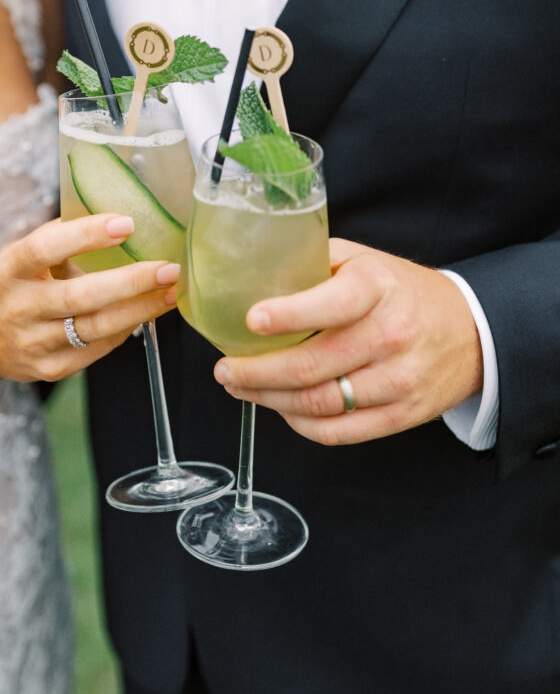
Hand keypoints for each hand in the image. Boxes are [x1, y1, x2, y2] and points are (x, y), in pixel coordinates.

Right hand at [0, 213, 178, 383]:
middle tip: (168, 268)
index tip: (126, 224)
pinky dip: (123, 331)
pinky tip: (144, 314)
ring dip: (139, 310)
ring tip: (170, 293)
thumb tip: (114, 214)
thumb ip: (58, 237)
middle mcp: (18, 309)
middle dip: (131, 282)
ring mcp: (33, 343)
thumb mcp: (17, 255)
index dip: (86, 235)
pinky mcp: (48, 369)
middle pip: (80, 297)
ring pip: (95, 329)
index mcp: (8, 270)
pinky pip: (96, 350)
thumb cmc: (7, 288)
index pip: (44, 249)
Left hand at [213, 238, 483, 445]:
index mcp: (377, 289)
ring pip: (318, 403)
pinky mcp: (400, 416)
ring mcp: (398, 380)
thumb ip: (313, 263)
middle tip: (225, 370)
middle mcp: (391, 335)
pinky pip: (336, 431)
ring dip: (269, 400)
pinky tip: (279, 408)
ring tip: (241, 388)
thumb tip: (248, 272)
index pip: (332, 305)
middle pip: (312, 366)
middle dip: (256, 372)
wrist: (469, 332)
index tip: (250, 320)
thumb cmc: (400, 293)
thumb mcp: (364, 261)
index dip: (288, 316)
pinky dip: (299, 424)